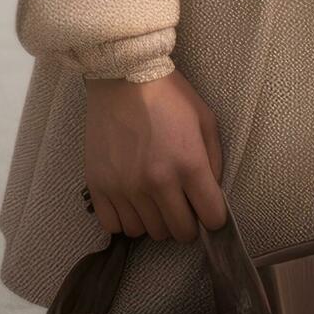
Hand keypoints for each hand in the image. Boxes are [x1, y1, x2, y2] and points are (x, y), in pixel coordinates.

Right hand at [83, 72, 226, 241]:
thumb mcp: (205, 120)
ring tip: (159, 203)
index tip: (211, 214)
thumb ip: (213, 160)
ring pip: (147, 232)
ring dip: (157, 223)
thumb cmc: (170, 97)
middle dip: (188, 225)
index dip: (214, 219)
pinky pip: (114, 227)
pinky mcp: (99, 188)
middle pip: (177, 231)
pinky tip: (134, 204)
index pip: (210, 216)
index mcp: (188, 164)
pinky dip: (127, 222)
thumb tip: (212, 191)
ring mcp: (125, 188)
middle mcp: (156, 183)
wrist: (124, 81)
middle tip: (186, 210)